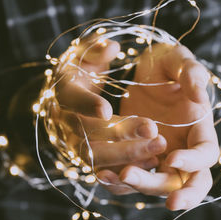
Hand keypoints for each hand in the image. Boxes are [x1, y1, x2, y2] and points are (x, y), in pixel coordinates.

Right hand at [53, 36, 165, 180]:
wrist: (70, 98)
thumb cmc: (81, 71)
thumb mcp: (85, 53)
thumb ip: (96, 48)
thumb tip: (111, 47)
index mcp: (63, 93)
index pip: (71, 100)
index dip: (87, 106)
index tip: (107, 110)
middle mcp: (65, 122)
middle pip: (86, 135)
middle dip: (119, 134)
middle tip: (152, 130)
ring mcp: (75, 143)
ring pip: (95, 158)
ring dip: (127, 156)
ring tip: (158, 149)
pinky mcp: (89, 158)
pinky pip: (105, 170)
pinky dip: (126, 169)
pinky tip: (153, 163)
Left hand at [115, 44, 219, 209]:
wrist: (143, 74)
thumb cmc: (165, 65)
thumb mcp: (177, 60)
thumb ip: (192, 73)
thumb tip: (200, 97)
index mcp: (199, 130)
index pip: (206, 155)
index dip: (193, 161)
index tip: (172, 157)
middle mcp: (182, 150)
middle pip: (183, 182)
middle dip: (167, 189)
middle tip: (146, 186)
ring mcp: (159, 158)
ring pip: (153, 184)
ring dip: (135, 185)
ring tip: (111, 176)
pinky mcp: (137, 159)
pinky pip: (130, 177)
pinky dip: (117, 180)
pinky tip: (101, 173)